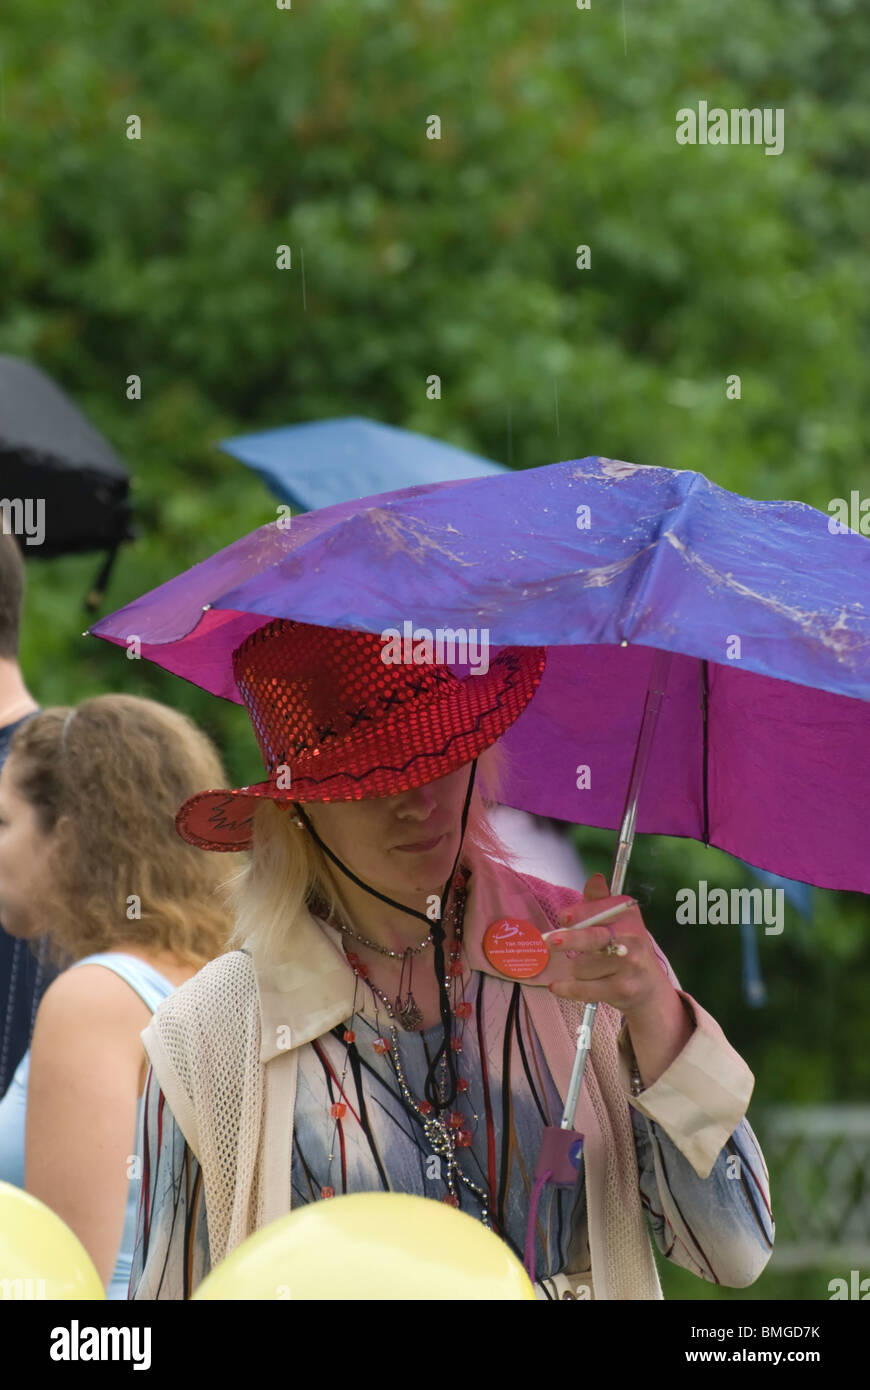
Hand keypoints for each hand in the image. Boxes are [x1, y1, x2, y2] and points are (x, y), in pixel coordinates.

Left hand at [544, 872, 671, 1018]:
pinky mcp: (621, 989)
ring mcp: (628, 966)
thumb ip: (600, 901)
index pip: (600, 911)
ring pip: (582, 966)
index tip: (563, 917)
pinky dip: (567, 988)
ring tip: (587, 968)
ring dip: (575, 968)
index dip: (579, 913)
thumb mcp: (618, 921)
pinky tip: (557, 986)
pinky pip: (583, 989)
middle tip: (551, 940)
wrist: (650, 988)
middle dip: (572, 939)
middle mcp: (632, 939)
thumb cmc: (626, 948)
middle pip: (594, 938)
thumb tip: (595, 878)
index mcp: (628, 916)